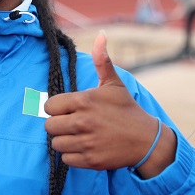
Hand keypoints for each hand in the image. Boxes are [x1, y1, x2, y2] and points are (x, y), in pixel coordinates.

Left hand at [44, 32, 175, 176]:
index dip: (56, 108)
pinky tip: (84, 147)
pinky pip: (66, 159)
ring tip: (77, 136)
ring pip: (56, 144)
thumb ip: (102, 60)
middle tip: (71, 124)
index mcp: (83, 101)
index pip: (49, 106)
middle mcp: (82, 122)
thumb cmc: (126, 109)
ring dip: (64, 141)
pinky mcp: (90, 160)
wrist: (146, 139)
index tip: (67, 110)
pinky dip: (72, 155)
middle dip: (58, 125)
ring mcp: (86, 142)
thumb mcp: (114, 84)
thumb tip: (100, 35)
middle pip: (49, 126)